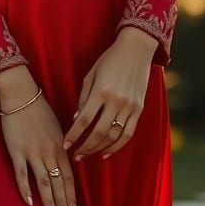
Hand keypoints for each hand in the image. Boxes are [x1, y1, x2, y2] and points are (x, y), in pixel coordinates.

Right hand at [0, 71, 76, 205]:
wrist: (21, 96)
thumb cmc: (39, 110)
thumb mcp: (57, 127)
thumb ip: (62, 145)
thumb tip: (68, 160)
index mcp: (60, 147)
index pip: (69, 177)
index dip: (71, 195)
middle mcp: (49, 152)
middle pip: (58, 183)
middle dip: (63, 204)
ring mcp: (32, 153)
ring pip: (43, 183)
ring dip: (49, 202)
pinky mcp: (16, 151)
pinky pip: (22, 174)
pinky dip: (25, 189)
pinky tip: (29, 203)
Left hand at [61, 30, 154, 159]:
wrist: (136, 50)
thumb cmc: (109, 60)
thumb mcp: (91, 75)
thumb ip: (83, 97)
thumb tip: (77, 120)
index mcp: (101, 91)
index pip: (84, 120)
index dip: (74, 135)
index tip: (65, 145)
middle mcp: (116, 101)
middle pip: (98, 132)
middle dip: (85, 147)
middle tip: (76, 156)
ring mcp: (129, 106)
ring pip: (113, 136)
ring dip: (99, 149)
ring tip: (88, 155)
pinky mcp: (139, 109)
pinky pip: (128, 133)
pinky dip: (117, 146)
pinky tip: (106, 152)